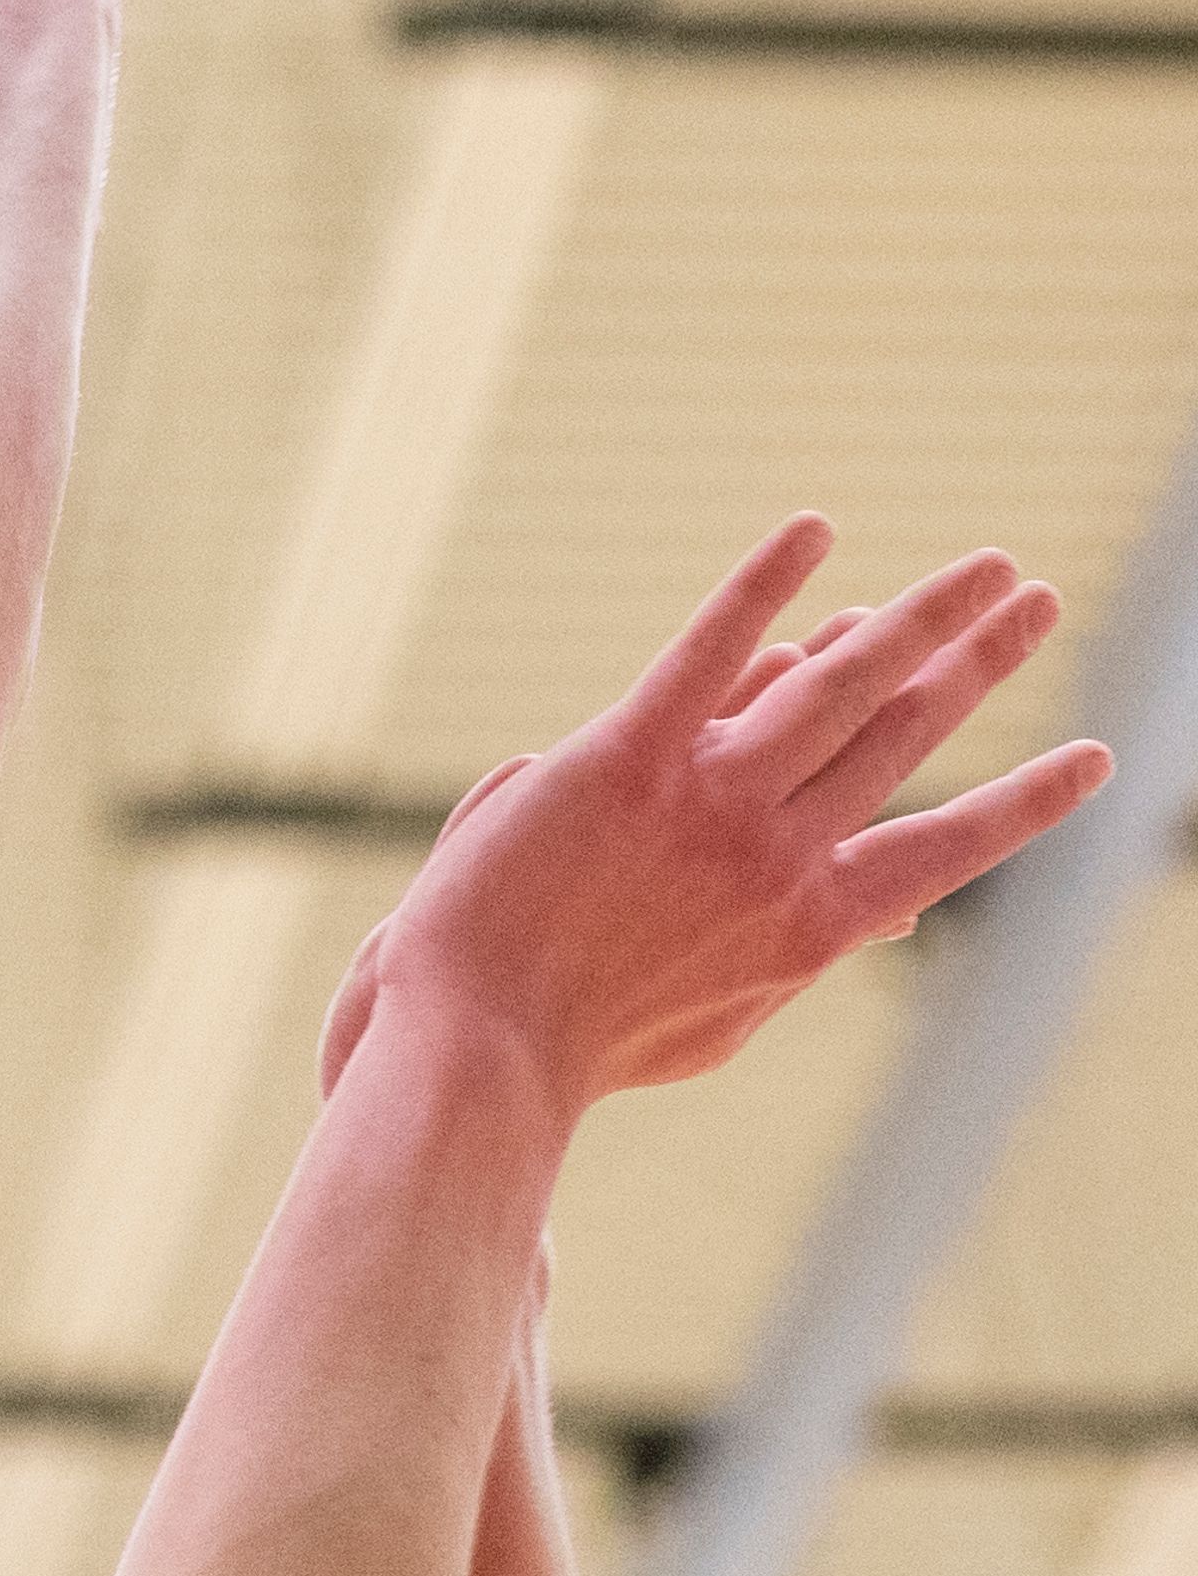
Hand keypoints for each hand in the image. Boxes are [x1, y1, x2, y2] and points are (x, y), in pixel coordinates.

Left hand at [370, 513, 1106, 1113]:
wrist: (477, 1047)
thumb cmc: (591, 1046)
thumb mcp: (722, 1022)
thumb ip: (799, 958)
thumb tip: (881, 926)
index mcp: (815, 926)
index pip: (950, 849)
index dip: (1029, 800)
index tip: (1097, 758)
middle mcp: (780, 855)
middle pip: (904, 733)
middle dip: (981, 660)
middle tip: (1037, 599)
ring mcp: (708, 801)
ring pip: (839, 684)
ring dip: (923, 615)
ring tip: (985, 565)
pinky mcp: (622, 757)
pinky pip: (706, 652)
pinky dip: (765, 584)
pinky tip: (815, 528)